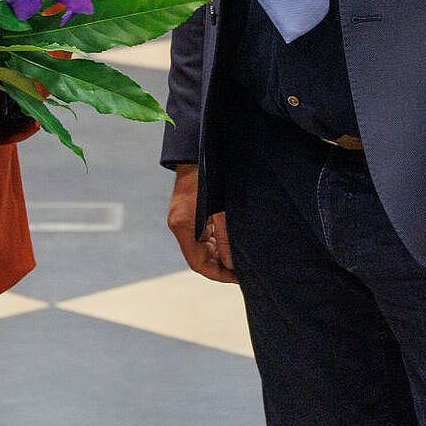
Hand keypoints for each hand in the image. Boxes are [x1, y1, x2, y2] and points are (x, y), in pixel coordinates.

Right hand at [168, 164, 235, 282]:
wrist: (199, 148)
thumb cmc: (211, 174)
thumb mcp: (222, 208)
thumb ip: (226, 237)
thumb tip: (231, 264)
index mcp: (183, 225)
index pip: (199, 263)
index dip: (219, 274)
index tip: (238, 278)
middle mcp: (180, 224)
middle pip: (200, 257)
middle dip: (222, 266)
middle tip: (244, 270)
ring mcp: (184, 218)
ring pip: (203, 246)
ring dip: (221, 254)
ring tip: (242, 258)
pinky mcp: (190, 212)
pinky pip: (204, 234)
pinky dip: (218, 241)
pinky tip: (233, 241)